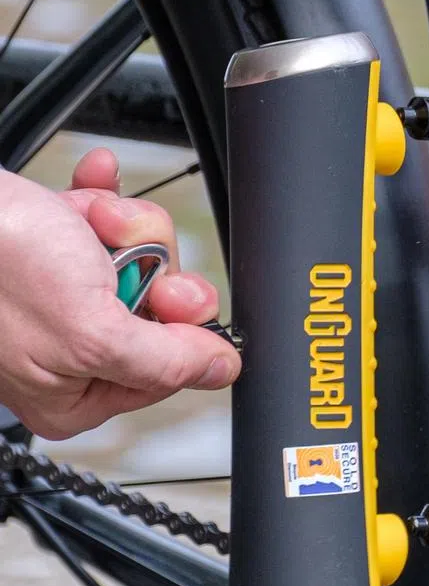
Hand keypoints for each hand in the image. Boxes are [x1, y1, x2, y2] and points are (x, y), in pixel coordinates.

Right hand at [0, 149, 236, 438]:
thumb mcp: (93, 333)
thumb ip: (165, 360)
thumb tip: (221, 371)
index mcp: (72, 397)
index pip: (169, 372)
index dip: (179, 329)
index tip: (168, 302)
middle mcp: (65, 352)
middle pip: (160, 310)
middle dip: (149, 266)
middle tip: (121, 257)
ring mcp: (57, 297)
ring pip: (139, 259)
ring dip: (121, 228)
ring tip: (84, 223)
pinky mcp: (49, 249)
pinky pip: (105, 222)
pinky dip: (102, 201)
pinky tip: (94, 189)